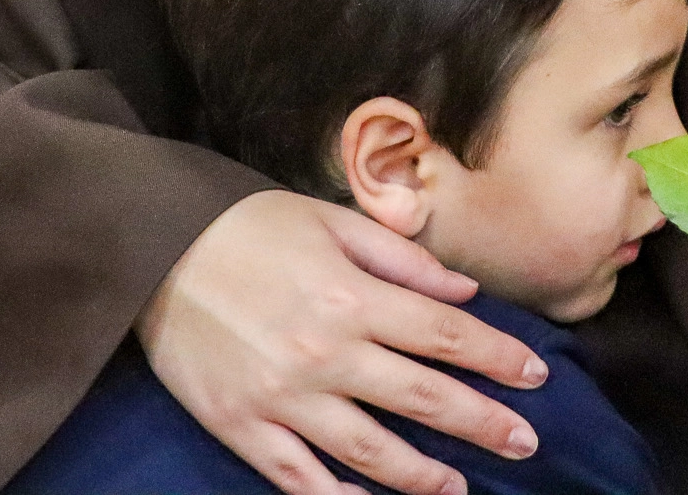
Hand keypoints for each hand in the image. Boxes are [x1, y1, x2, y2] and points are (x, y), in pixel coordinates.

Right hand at [135, 189, 548, 494]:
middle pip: (422, 397)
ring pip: (370, 451)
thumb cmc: (248, 226)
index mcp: (350, 295)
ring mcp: (283, 397)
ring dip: (423, 475)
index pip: (443, 335)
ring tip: (460, 486)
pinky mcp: (242, 426)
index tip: (534, 374)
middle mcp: (324, 353)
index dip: (496, 357)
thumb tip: (463, 293)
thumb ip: (402, 258)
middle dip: (482, 421)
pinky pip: (300, 478)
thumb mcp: (331, 220)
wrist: (153, 247)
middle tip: (526, 441)